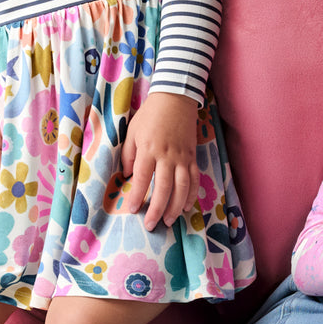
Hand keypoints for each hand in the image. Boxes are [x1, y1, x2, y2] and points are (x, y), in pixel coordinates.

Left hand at [121, 92, 199, 231]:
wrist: (175, 99)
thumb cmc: (150, 115)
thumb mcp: (132, 131)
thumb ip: (129, 155)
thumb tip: (128, 176)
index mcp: (149, 149)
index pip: (143, 178)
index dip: (138, 196)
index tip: (133, 210)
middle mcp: (167, 156)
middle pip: (164, 188)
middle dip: (157, 208)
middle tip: (151, 225)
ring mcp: (182, 157)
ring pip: (182, 187)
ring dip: (176, 206)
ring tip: (169, 220)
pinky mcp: (192, 157)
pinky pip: (194, 179)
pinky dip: (192, 194)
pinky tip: (187, 206)